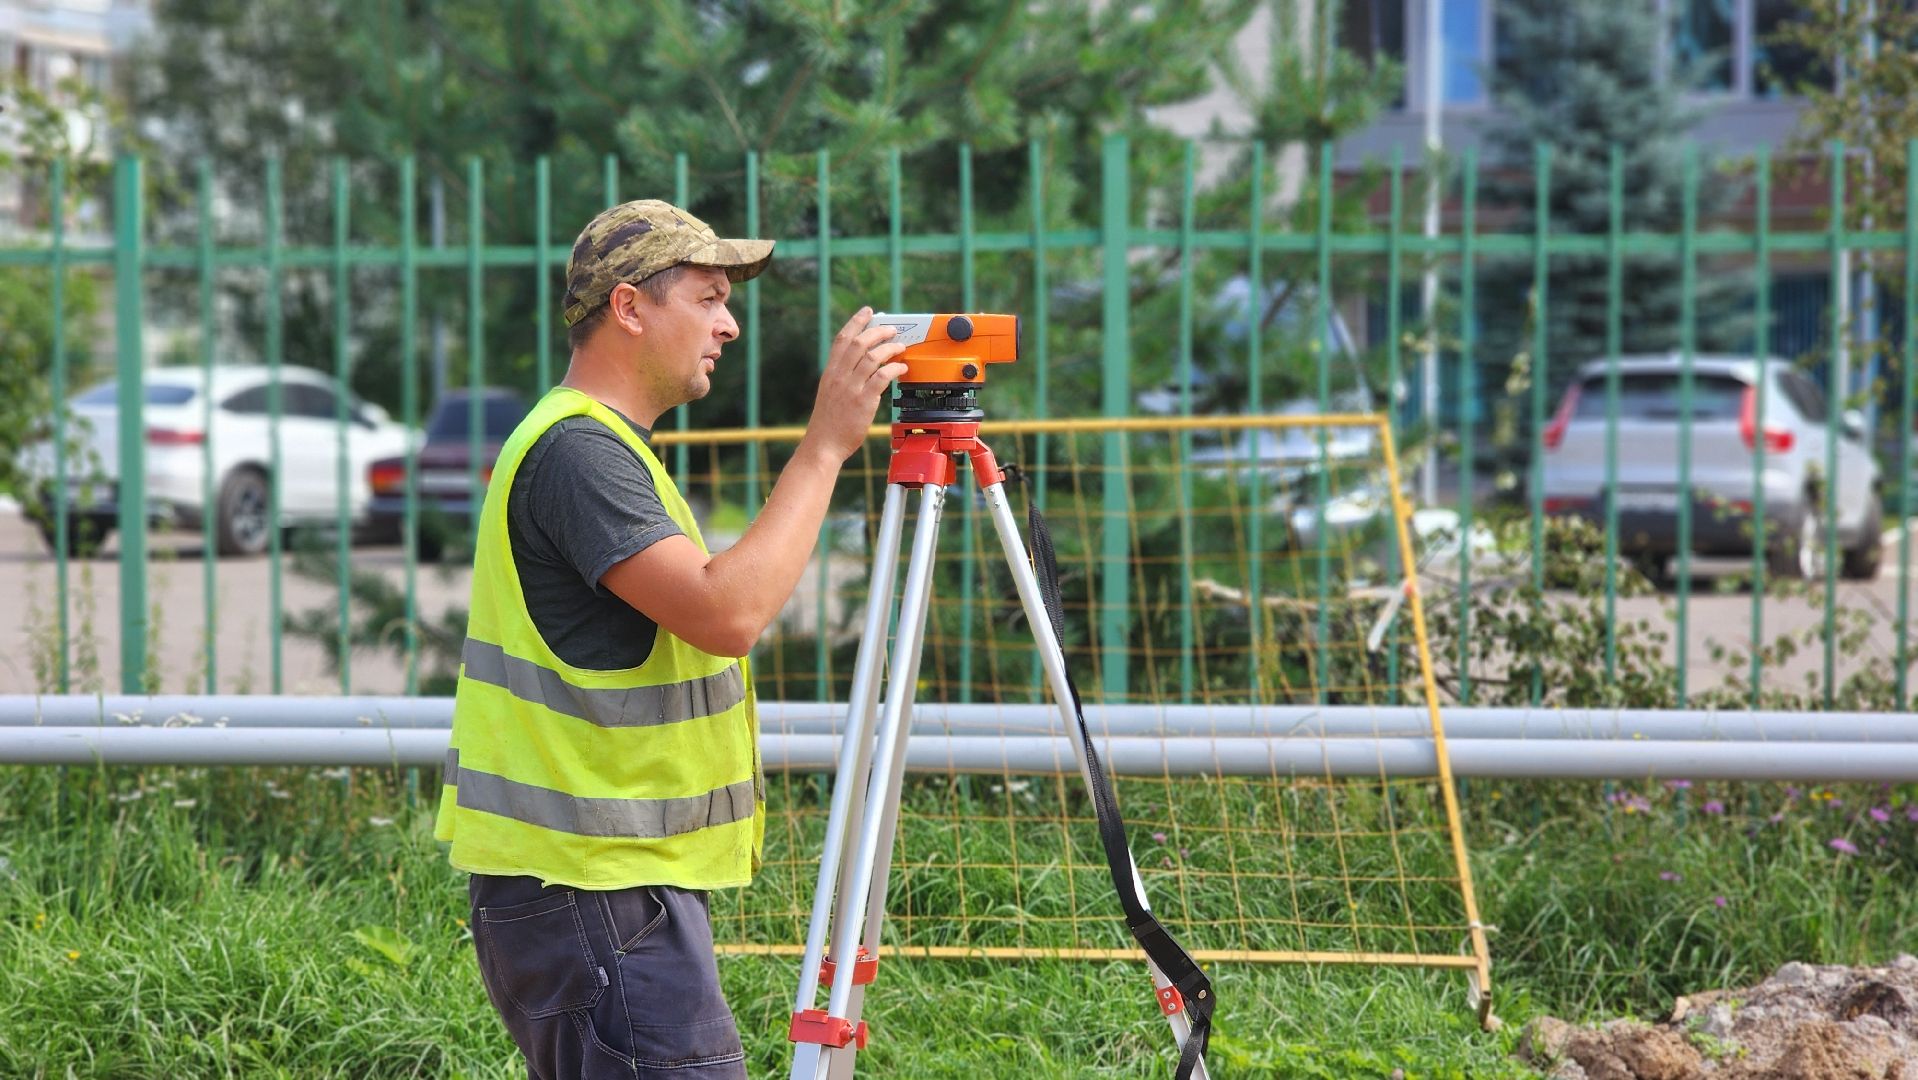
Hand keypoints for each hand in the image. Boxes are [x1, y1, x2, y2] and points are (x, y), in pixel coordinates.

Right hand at [802, 307, 909, 462]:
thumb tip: (861, 364)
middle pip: (859, 342)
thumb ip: (842, 377)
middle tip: (892, 330)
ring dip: (890, 348)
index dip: (856, 322)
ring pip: (872, 357)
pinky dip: (895, 369)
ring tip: (901, 348)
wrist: (823, 445)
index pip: (842, 339)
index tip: (868, 312)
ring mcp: (851, 388)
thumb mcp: (829, 393)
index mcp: (830, 372)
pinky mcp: (863, 401)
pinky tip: (902, 369)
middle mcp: (839, 376)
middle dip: (878, 331)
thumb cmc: (828, 423)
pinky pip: (882, 377)